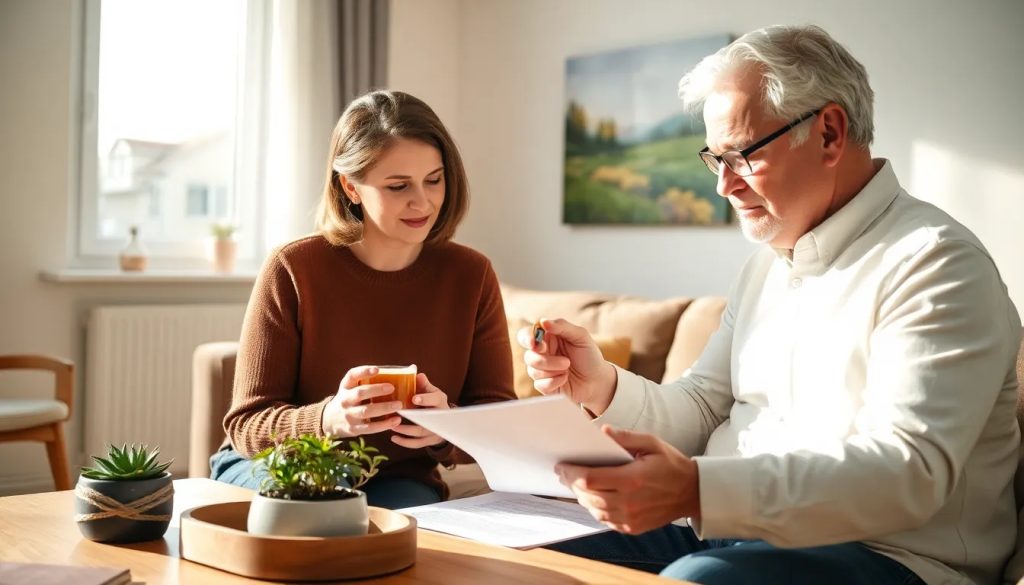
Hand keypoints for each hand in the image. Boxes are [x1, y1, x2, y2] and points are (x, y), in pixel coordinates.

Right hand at [321, 366, 402, 436]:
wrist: (331, 420)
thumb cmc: (350, 399)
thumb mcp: (352, 388)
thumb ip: (369, 381)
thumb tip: (402, 372)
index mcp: (346, 386)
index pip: (352, 375)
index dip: (364, 371)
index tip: (377, 370)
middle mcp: (345, 400)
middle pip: (360, 393)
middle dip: (376, 390)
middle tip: (392, 388)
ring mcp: (349, 415)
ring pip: (366, 411)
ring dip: (383, 408)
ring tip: (399, 405)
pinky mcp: (354, 429)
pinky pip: (370, 427)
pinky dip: (384, 424)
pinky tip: (396, 420)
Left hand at [391, 372, 449, 448]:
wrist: (444, 420)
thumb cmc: (432, 401)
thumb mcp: (431, 391)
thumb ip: (423, 384)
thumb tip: (418, 375)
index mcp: (440, 401)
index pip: (435, 400)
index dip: (425, 399)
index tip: (413, 398)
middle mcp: (440, 417)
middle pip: (428, 419)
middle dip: (412, 418)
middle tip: (397, 413)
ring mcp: (436, 430)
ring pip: (421, 432)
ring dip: (405, 430)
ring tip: (392, 426)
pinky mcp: (430, 440)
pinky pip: (417, 444)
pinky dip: (405, 442)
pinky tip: (393, 438)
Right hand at [517, 318, 616, 414]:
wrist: (598, 381)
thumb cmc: (589, 356)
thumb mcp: (581, 337)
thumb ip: (562, 326)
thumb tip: (543, 322)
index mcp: (547, 338)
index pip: (526, 335)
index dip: (527, 338)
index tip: (533, 343)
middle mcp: (542, 353)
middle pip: (529, 356)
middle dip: (546, 360)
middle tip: (566, 362)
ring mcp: (542, 370)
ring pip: (533, 371)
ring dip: (553, 371)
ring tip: (568, 369)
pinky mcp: (544, 385)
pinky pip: (539, 385)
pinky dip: (554, 382)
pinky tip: (565, 379)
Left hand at [556, 426, 699, 534]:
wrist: (692, 492)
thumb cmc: (670, 464)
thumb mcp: (652, 443)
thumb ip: (626, 437)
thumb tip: (602, 431)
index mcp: (632, 479)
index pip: (590, 479)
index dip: (571, 472)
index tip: (562, 464)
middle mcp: (629, 502)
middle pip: (588, 495)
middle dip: (572, 483)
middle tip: (564, 472)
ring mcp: (630, 518)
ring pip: (594, 509)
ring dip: (581, 497)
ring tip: (575, 483)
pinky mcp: (632, 527)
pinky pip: (605, 520)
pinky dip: (595, 508)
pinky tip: (592, 497)